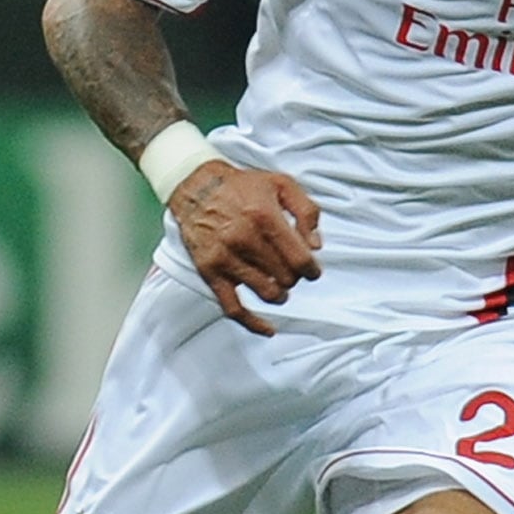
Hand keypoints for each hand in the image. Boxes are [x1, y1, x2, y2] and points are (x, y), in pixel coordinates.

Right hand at [169, 161, 321, 335]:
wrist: (196, 187)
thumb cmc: (241, 186)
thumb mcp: (281, 184)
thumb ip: (307, 211)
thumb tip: (316, 245)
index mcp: (265, 217)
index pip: (300, 259)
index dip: (312, 269)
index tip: (311, 270)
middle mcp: (245, 239)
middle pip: (286, 278)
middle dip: (294, 276)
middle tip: (290, 268)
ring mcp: (226, 259)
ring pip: (267, 293)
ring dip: (280, 293)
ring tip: (279, 284)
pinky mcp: (210, 272)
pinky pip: (233, 308)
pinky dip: (253, 324)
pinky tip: (268, 329)